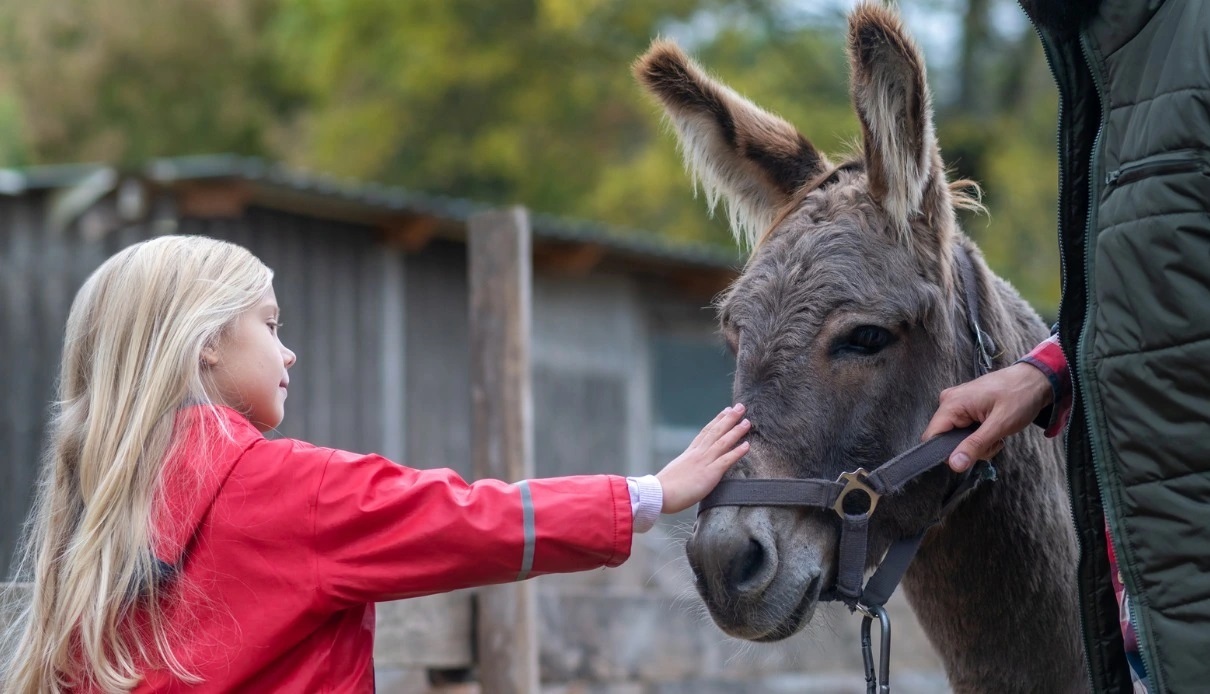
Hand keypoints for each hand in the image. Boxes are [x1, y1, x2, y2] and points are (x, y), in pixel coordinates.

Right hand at [656, 404, 750, 513]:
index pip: (706, 432)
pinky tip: (747, 445)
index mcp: (690, 453)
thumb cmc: (664, 489)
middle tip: (740, 407)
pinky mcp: (709, 473)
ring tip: (747, 421)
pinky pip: (726, 460)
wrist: (658, 494)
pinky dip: (737, 452)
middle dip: (729, 418)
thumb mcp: (676, 472)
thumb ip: (685, 468)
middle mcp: (698, 453)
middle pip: (716, 431)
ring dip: (736, 431)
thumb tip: (689, 470)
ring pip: (723, 442)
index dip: (717, 420)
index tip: (726, 410)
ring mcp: (704, 462)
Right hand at [921, 362, 1052, 471]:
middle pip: (946, 440)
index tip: (971, 456)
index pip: (931, 437)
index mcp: (952, 403)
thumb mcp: (999, 425)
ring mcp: (956, 404)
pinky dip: (979, 436)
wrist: (1035, 380)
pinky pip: (964, 431)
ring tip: (997, 435)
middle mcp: (949, 402)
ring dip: (978, 444)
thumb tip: (954, 464)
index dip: (947, 453)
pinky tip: (994, 430)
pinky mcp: (965, 407)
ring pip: (957, 438)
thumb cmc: (1020, 397)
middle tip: (993, 442)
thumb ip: (975, 445)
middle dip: (969, 448)